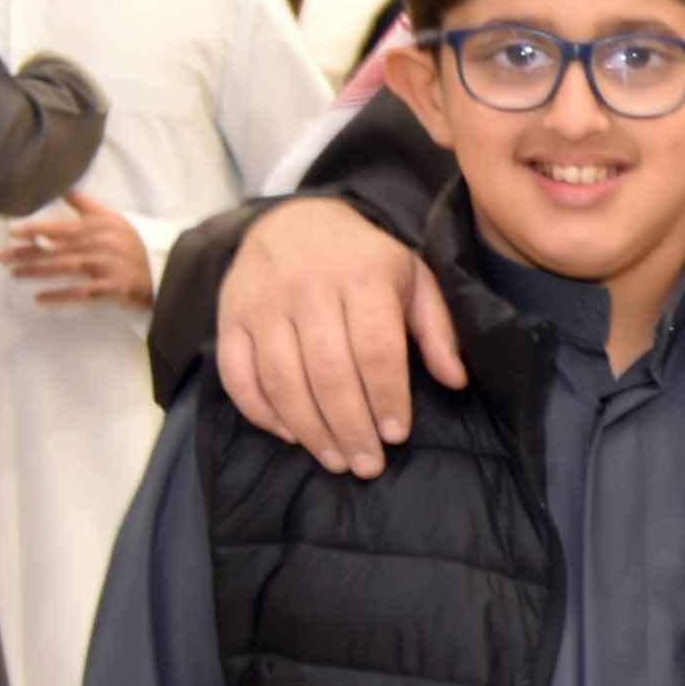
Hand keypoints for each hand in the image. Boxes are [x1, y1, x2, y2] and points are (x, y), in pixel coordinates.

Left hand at [0, 189, 150, 309]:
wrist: (167, 267)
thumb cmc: (134, 243)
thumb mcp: (113, 219)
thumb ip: (86, 205)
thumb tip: (62, 187)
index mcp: (100, 226)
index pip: (63, 226)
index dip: (37, 229)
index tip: (12, 232)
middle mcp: (102, 244)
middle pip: (59, 248)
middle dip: (29, 252)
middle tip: (3, 257)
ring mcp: (108, 266)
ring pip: (67, 267)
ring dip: (38, 271)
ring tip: (15, 273)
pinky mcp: (114, 287)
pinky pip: (82, 292)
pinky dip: (60, 296)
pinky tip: (40, 299)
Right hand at [213, 195, 464, 476]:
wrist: (293, 220)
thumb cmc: (364, 261)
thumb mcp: (412, 279)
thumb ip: (436, 330)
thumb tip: (455, 381)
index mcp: (362, 277)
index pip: (375, 348)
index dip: (386, 396)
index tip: (396, 435)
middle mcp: (307, 290)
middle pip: (327, 371)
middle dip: (350, 426)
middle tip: (367, 465)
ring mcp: (261, 305)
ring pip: (281, 378)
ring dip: (310, 429)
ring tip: (336, 460)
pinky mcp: (229, 318)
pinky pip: (236, 374)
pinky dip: (261, 412)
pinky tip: (290, 435)